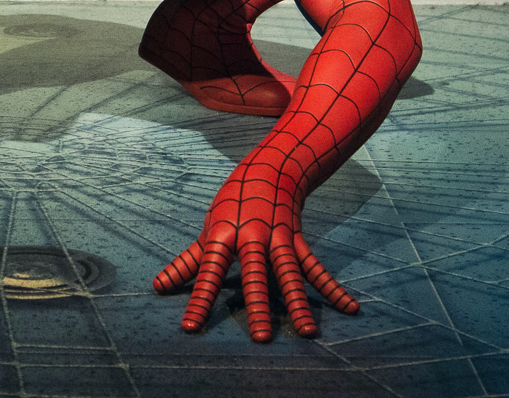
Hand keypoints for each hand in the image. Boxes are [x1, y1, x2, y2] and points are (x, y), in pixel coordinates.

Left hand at [153, 156, 357, 341]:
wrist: (269, 168)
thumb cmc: (232, 204)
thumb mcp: (208, 231)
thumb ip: (187, 262)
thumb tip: (158, 286)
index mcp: (224, 237)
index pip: (208, 272)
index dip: (198, 299)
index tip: (190, 326)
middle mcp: (252, 239)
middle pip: (255, 276)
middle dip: (259, 307)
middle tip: (261, 339)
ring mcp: (278, 239)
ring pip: (290, 275)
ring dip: (299, 304)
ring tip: (308, 332)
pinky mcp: (297, 240)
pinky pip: (316, 268)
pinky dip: (332, 288)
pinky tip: (350, 307)